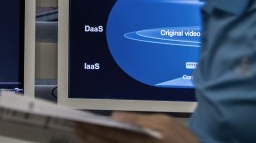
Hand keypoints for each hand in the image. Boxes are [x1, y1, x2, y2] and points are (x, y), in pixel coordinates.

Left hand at [74, 112, 197, 142]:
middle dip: (88, 135)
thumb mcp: (165, 122)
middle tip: (74, 127)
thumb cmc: (181, 139)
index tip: (79, 121)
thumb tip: (115, 116)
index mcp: (139, 140)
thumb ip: (139, 120)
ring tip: (80, 134)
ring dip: (93, 142)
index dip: (92, 128)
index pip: (110, 134)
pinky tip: (97, 141)